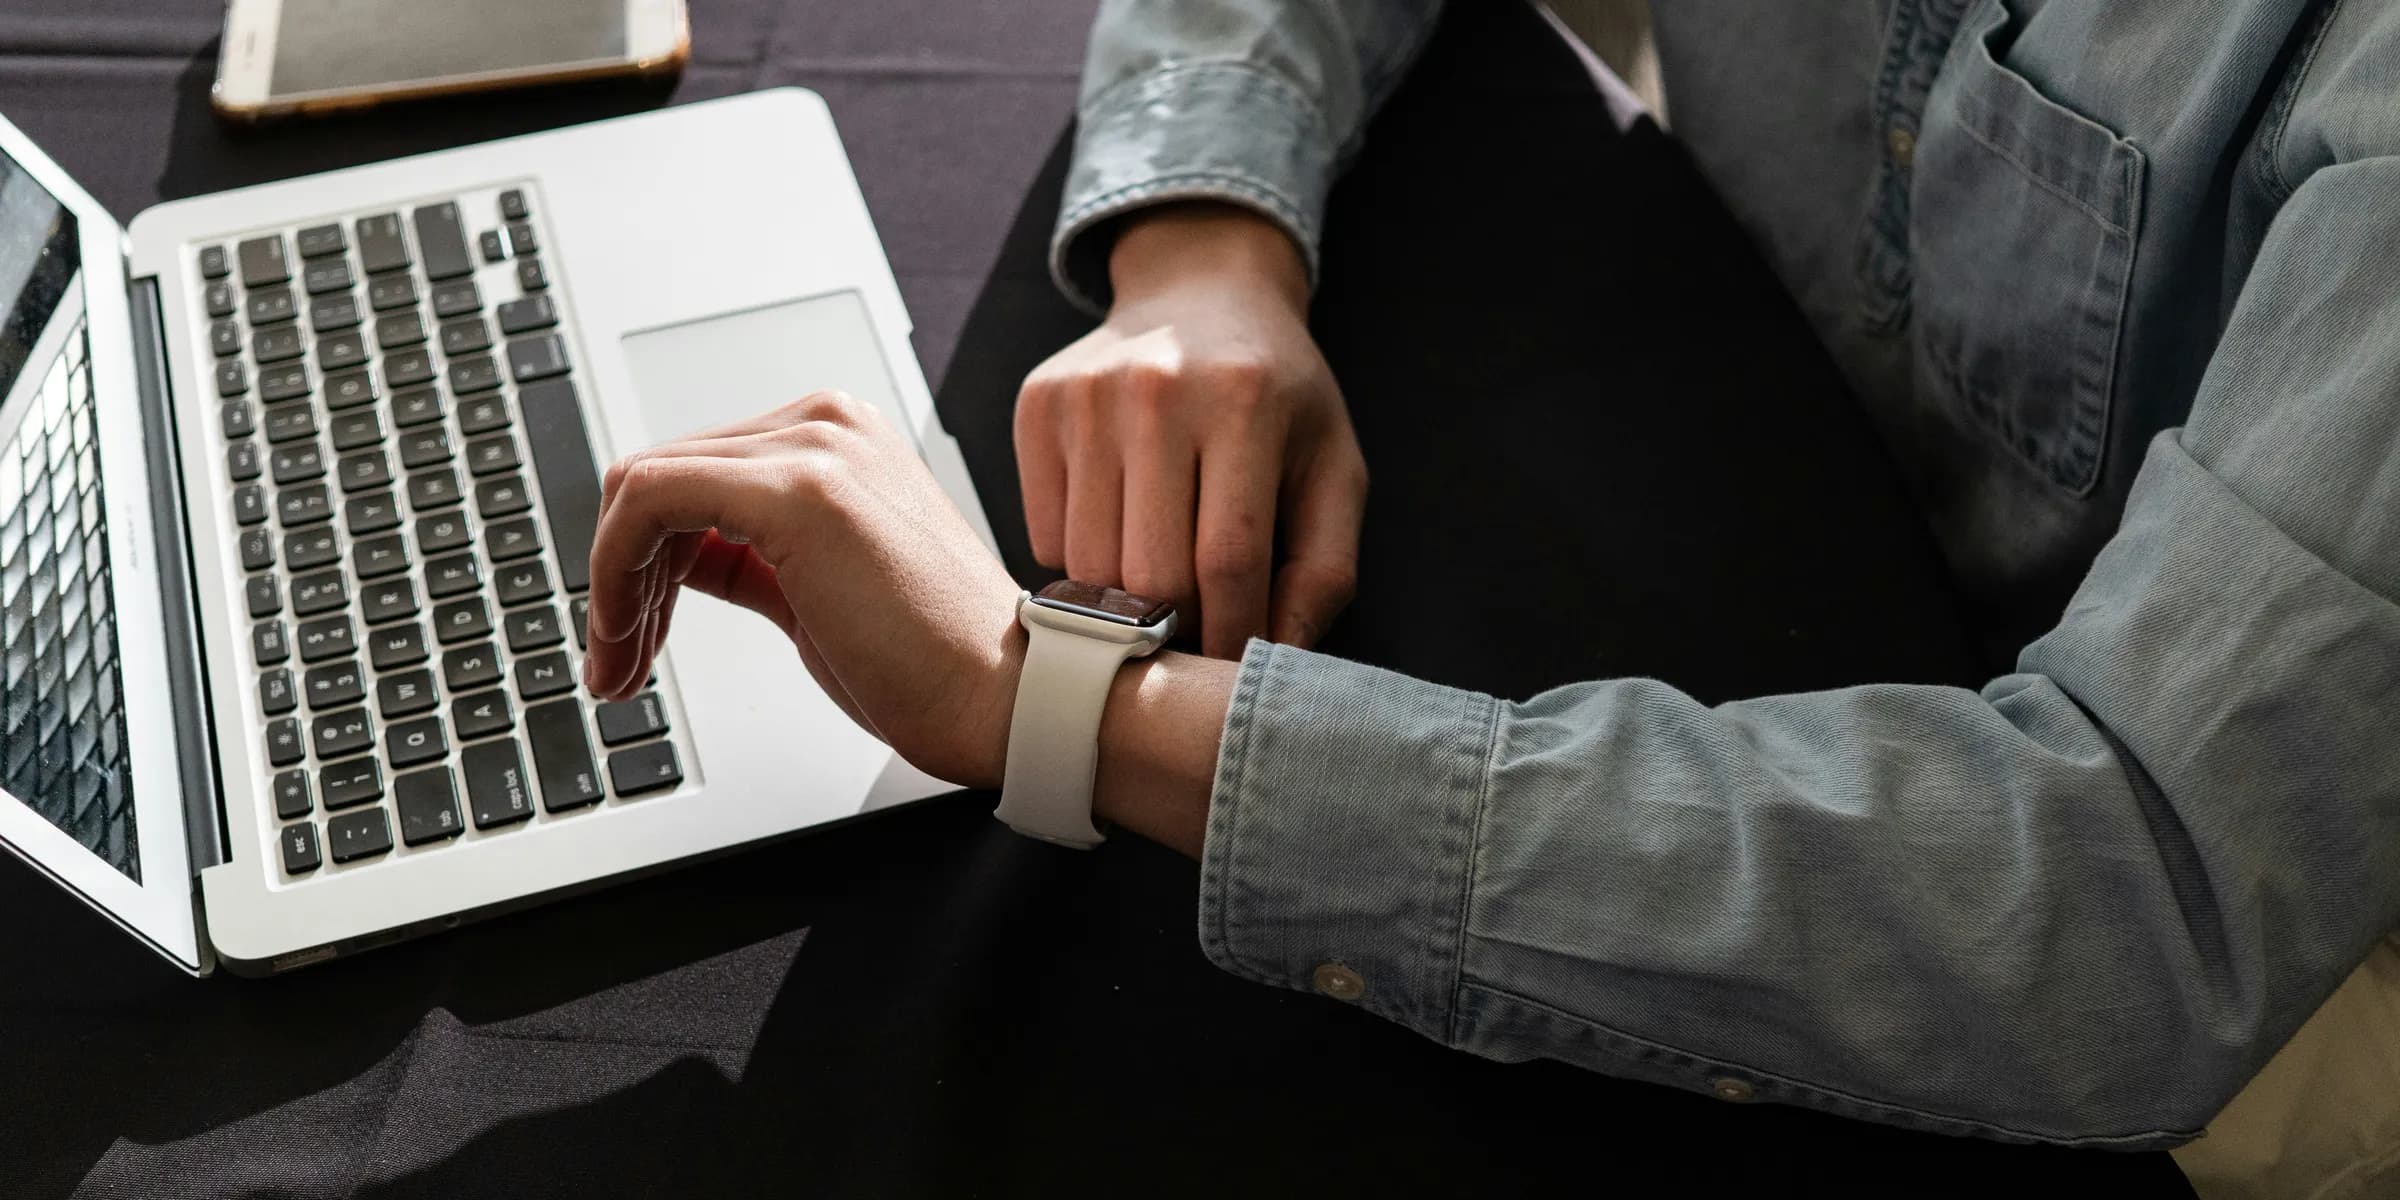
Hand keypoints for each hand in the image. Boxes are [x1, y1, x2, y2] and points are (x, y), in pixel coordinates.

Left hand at [581, 391, 1026, 787]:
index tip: (632, 629)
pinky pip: (650, 500)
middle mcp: (826, 424)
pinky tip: (630, 635)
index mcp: (839, 439)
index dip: (640, 555)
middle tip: (614, 658)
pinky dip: (614, 570)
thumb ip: (748, 558)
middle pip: (659, 473)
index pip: (695, 471)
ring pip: (642, 484)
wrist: (1007, 697)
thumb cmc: (935, 663)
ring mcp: (814, 447)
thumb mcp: (817, 592)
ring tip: (621, 663)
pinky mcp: (796, 488)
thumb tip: (671, 561)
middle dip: (617, 572)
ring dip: (610, 581)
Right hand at [1015, 203, 1367, 658]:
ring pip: (1088, 567)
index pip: (1228, 561)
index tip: (1235, 668)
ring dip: (1124, 607)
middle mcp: (1158, 389)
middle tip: (1197, 636)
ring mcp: (1088, 396)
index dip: (1233, 636)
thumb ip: (1324, 569)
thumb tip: (1277, 658)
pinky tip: (1120, 538)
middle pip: (1150, 574)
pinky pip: (1045, 538)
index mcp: (1246, 402)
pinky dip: (1081, 567)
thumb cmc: (1277, 397)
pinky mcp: (1038, 407)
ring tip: (1159, 593)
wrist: (1199, 294)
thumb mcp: (1332, 468)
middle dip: (1178, 630)